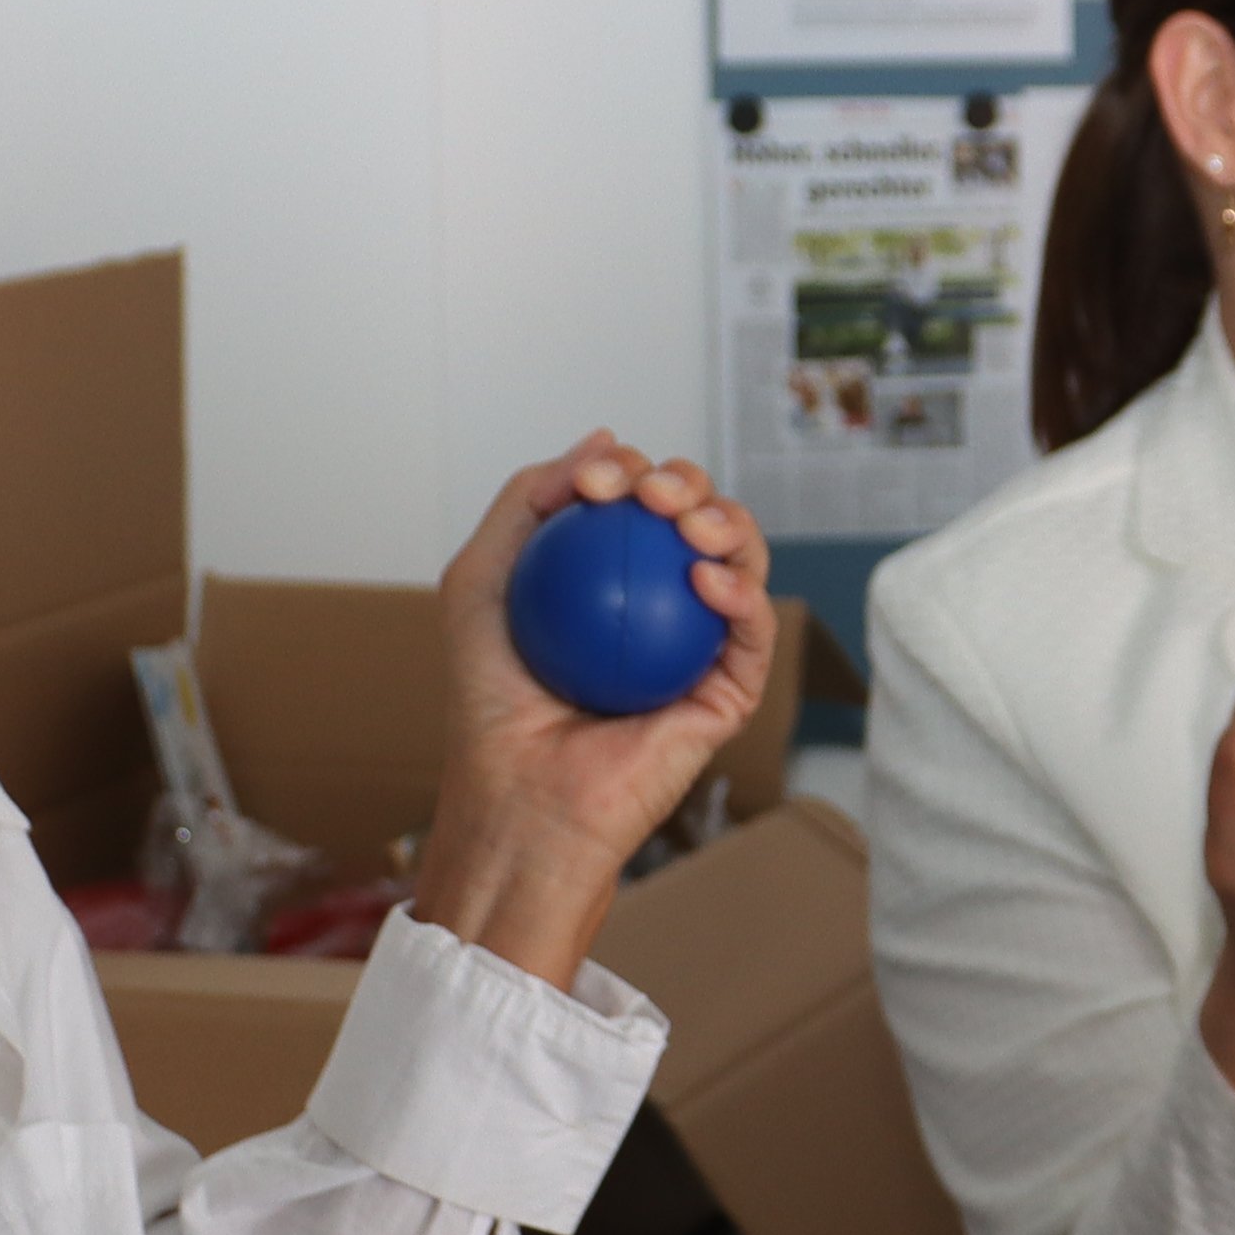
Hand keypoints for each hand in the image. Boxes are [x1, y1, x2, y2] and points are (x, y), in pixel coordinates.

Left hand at [420, 438, 767, 991]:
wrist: (521, 795)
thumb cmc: (490, 701)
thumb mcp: (481, 579)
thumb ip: (528, 502)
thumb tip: (602, 439)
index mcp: (610, 576)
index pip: (640, 502)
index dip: (629, 472)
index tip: (597, 482)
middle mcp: (661, 605)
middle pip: (697, 517)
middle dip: (684, 482)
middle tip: (649, 493)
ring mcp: (700, 647)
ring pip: (740, 559)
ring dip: (725, 521)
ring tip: (686, 522)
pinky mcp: (730, 693)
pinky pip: (753, 630)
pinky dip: (742, 591)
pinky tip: (706, 576)